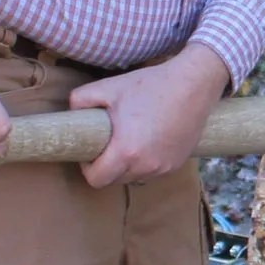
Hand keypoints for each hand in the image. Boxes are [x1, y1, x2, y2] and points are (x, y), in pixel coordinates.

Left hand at [67, 42, 230, 188]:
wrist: (194, 84)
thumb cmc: (151, 85)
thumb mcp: (109, 87)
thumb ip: (81, 99)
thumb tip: (70, 111)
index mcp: (126, 152)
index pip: (96, 180)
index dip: (88, 168)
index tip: (90, 151)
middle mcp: (146, 166)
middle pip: (114, 181)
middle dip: (106, 167)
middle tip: (107, 143)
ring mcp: (164, 168)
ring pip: (134, 177)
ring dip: (127, 166)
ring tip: (129, 140)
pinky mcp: (177, 164)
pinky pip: (153, 171)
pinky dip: (145, 162)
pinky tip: (148, 139)